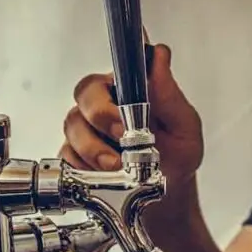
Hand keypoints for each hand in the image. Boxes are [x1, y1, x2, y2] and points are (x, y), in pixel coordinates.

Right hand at [59, 43, 203, 192]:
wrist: (168, 196)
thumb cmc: (177, 158)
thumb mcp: (184, 127)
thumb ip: (170, 94)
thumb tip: (160, 55)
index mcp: (129, 91)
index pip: (110, 72)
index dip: (111, 85)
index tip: (125, 110)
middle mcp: (104, 105)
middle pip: (85, 95)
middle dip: (101, 117)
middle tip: (123, 138)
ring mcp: (87, 130)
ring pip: (73, 126)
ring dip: (94, 147)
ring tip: (117, 165)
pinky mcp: (75, 155)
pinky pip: (66, 154)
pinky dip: (84, 166)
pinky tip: (104, 174)